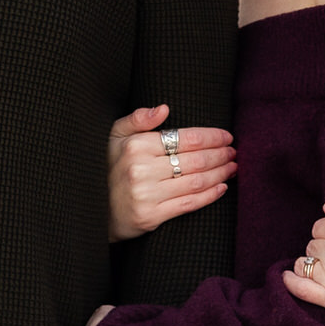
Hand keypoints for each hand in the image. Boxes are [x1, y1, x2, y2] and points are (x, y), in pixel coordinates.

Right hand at [106, 105, 233, 240]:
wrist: (90, 207)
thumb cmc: (107, 166)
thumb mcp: (114, 136)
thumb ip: (138, 119)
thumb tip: (164, 108)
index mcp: (136, 146)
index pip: (185, 138)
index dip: (211, 137)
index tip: (227, 136)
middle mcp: (141, 170)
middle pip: (194, 160)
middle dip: (220, 155)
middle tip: (234, 152)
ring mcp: (146, 195)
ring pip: (195, 182)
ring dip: (220, 174)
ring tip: (232, 167)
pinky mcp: (150, 217)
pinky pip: (188, 205)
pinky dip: (209, 196)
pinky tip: (222, 188)